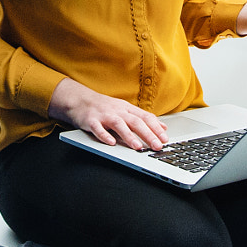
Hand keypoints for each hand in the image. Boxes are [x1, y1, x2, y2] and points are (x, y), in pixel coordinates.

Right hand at [47, 78, 169, 150]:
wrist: (80, 100)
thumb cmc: (105, 107)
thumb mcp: (125, 109)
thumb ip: (143, 118)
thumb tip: (163, 127)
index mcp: (127, 109)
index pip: (145, 117)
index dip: (156, 128)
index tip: (165, 139)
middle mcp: (118, 111)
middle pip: (135, 121)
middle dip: (148, 134)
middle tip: (157, 146)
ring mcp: (104, 115)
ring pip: (119, 124)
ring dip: (129, 136)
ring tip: (137, 146)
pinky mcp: (91, 120)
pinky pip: (98, 128)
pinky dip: (104, 135)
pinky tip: (111, 143)